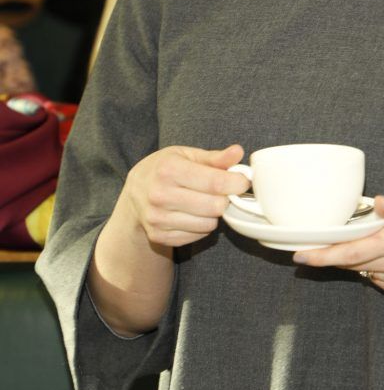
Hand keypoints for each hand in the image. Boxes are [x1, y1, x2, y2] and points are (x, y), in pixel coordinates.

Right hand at [121, 142, 249, 248]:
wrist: (134, 192)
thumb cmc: (164, 168)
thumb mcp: (187, 155)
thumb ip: (215, 157)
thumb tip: (238, 152)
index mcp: (168, 169)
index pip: (214, 182)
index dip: (236, 183)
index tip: (243, 181)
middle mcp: (160, 195)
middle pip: (215, 206)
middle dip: (225, 199)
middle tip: (222, 192)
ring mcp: (157, 218)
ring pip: (208, 224)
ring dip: (213, 214)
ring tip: (204, 201)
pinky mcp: (158, 236)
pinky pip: (198, 236)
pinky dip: (202, 226)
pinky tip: (193, 214)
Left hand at [293, 180, 383, 296]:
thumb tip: (378, 205)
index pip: (353, 252)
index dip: (324, 255)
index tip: (301, 255)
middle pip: (352, 263)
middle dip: (329, 255)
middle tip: (309, 245)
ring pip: (361, 271)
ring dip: (350, 258)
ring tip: (354, 239)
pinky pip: (373, 278)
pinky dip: (366, 265)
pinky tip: (375, 250)